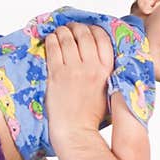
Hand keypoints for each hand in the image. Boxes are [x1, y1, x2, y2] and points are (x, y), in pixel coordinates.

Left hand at [45, 22, 113, 152]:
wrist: (75, 131)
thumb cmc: (90, 115)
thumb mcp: (108, 89)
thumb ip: (106, 70)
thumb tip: (100, 54)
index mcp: (107, 70)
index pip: (102, 38)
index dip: (94, 29)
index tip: (88, 30)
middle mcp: (91, 66)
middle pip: (85, 34)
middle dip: (77, 28)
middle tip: (72, 28)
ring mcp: (73, 69)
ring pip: (68, 38)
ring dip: (63, 31)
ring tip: (60, 32)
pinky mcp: (56, 74)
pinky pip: (53, 48)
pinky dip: (51, 39)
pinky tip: (50, 39)